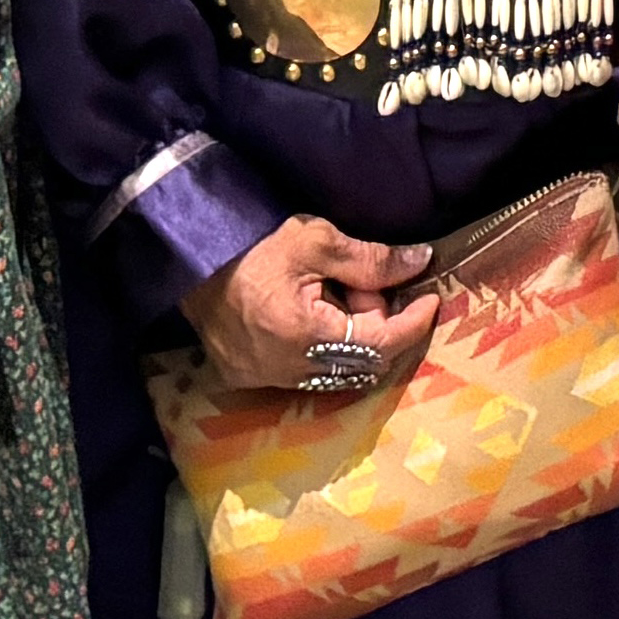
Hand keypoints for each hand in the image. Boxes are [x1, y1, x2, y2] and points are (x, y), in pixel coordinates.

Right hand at [179, 215, 440, 391]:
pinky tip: (315, 313)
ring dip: (353, 337)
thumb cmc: (252, 243)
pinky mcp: (249, 376)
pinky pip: (306, 373)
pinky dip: (324, 348)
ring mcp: (265, 377)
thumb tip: (419, 263)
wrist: (187, 256)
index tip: (431, 297)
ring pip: (335, 371)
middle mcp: (287, 369)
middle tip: (371, 283)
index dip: (413, 321)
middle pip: (362, 361)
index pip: (380, 343)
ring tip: (339, 293)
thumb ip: (372, 259)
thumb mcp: (316, 240)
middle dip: (379, 324)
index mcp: (305, 335)